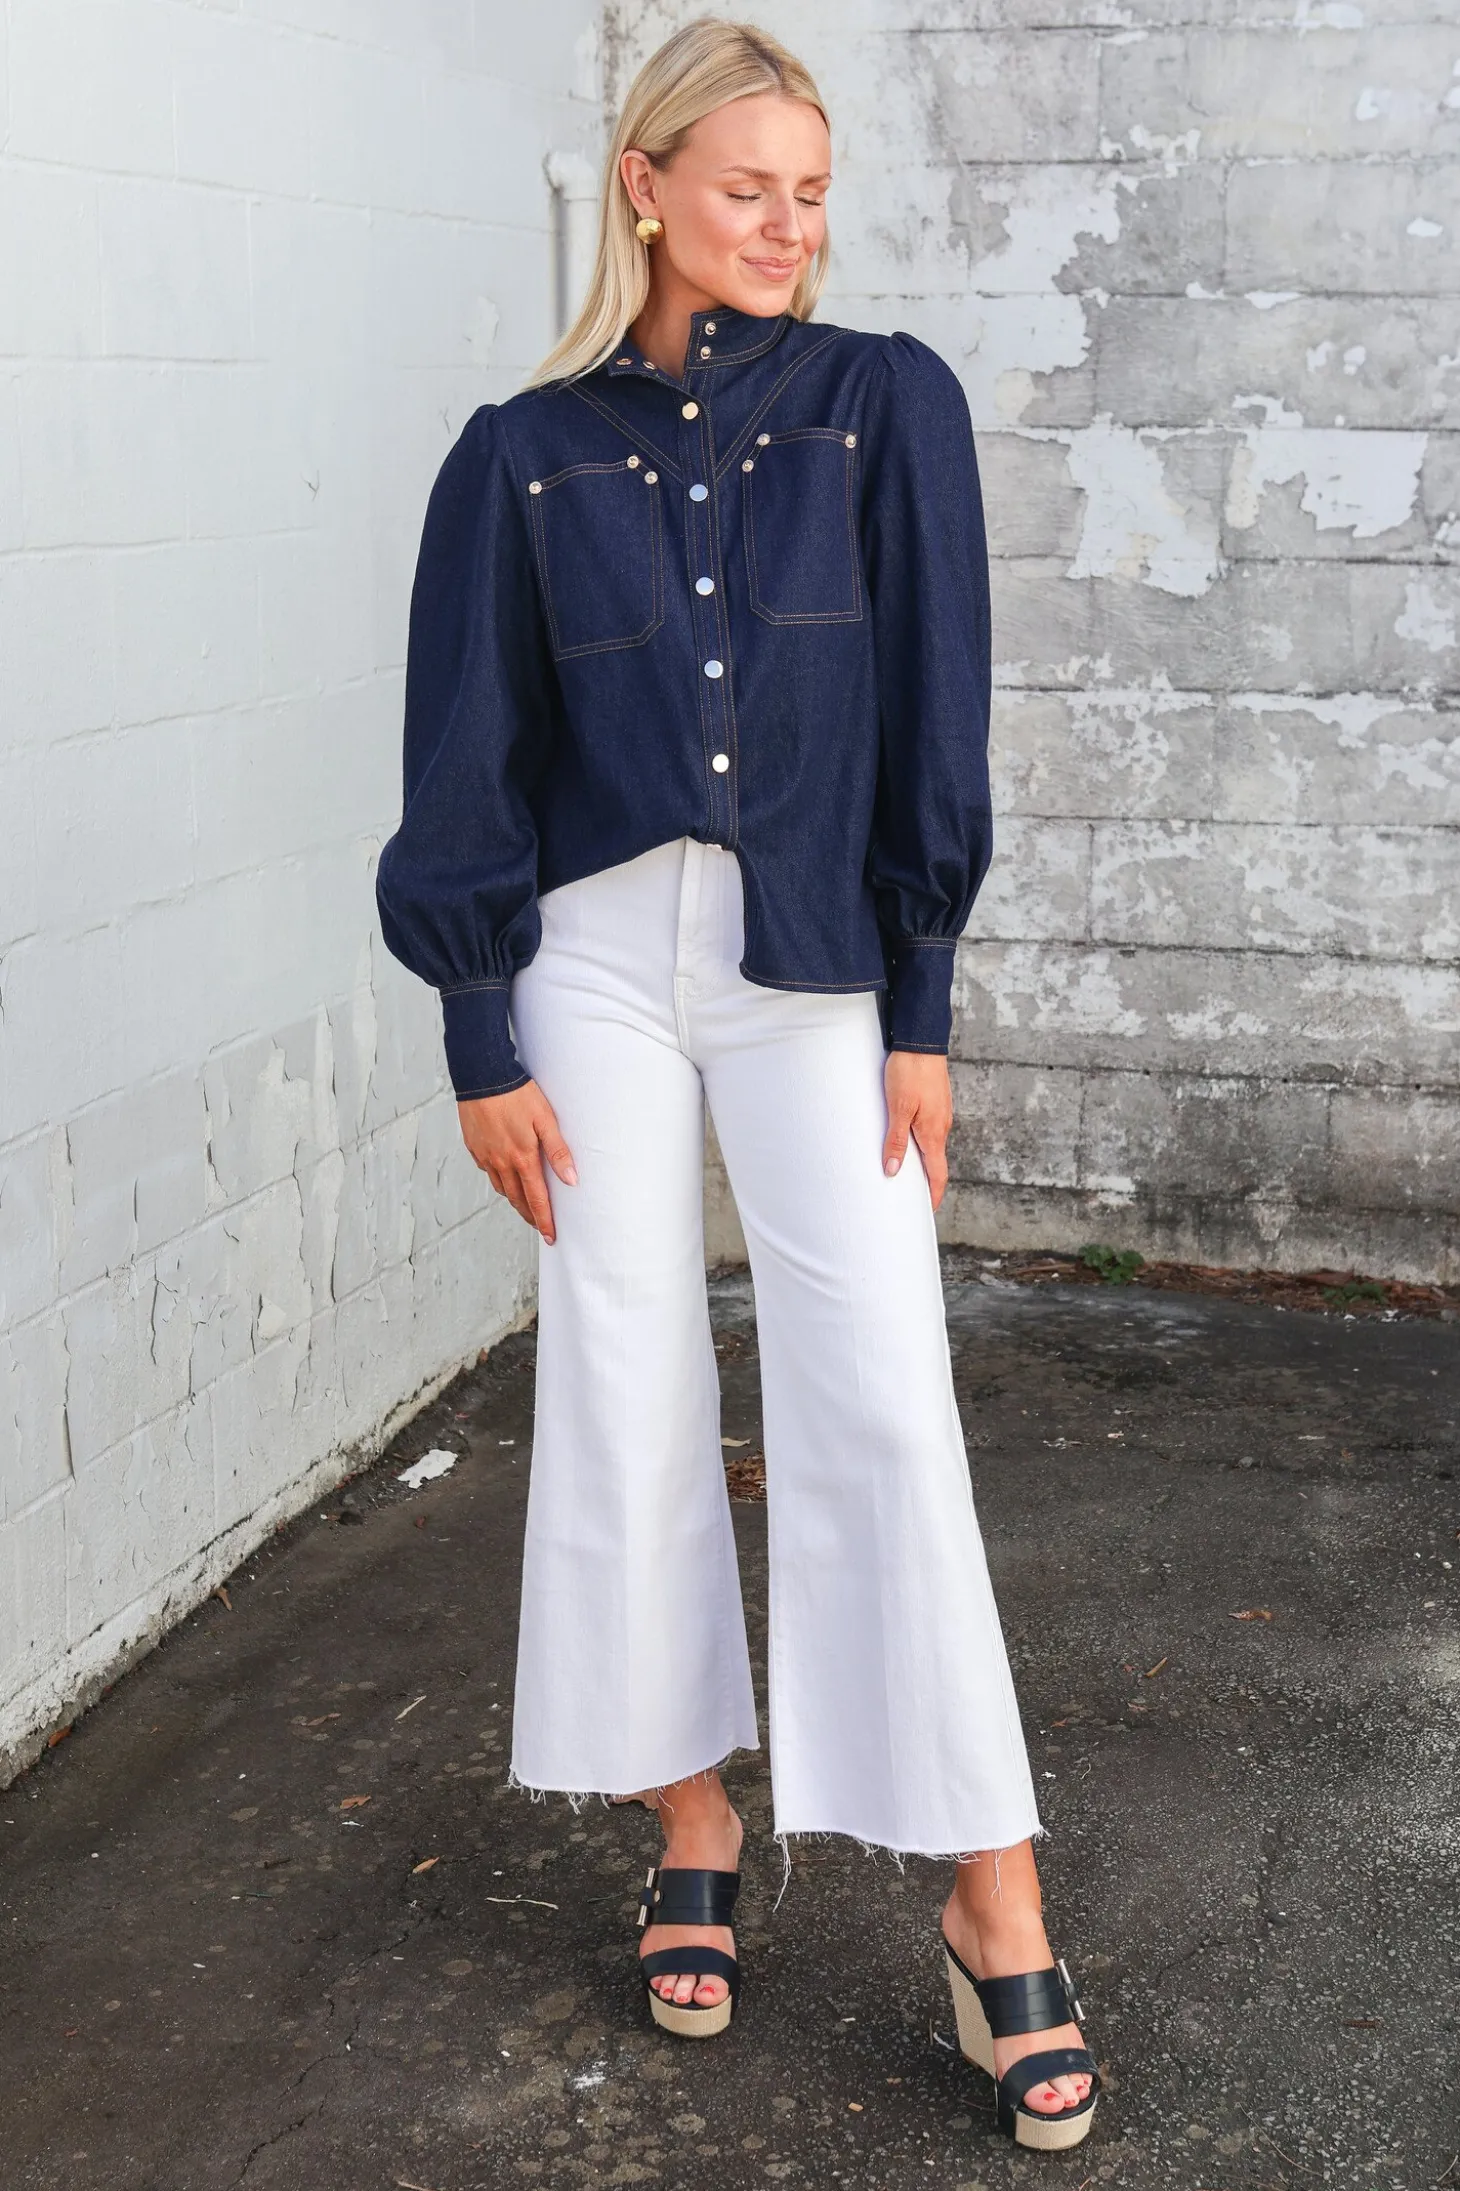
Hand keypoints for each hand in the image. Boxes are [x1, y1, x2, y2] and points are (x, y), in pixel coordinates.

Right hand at [457, 1082, 576, 1244]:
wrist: (482, 1077)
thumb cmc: (517, 1095)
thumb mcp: (545, 1120)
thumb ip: (558, 1151)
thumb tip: (571, 1180)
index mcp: (521, 1158)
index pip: (536, 1198)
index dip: (544, 1219)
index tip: (550, 1236)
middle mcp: (500, 1162)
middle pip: (517, 1199)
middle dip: (529, 1215)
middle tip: (539, 1226)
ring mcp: (485, 1156)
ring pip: (501, 1188)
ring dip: (515, 1200)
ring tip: (525, 1205)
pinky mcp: (474, 1148)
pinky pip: (488, 1171)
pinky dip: (499, 1180)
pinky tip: (505, 1176)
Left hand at [882, 1051, 952, 1210]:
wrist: (921, 1040)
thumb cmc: (909, 1072)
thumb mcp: (897, 1108)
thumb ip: (895, 1140)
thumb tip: (892, 1171)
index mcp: (934, 1132)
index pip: (938, 1174)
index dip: (933, 1196)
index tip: (927, 1212)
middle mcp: (941, 1126)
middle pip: (935, 1162)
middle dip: (925, 1182)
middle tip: (910, 1198)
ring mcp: (940, 1114)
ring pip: (930, 1144)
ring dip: (920, 1160)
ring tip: (903, 1172)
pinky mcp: (934, 1102)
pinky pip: (928, 1129)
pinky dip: (919, 1142)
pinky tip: (904, 1140)